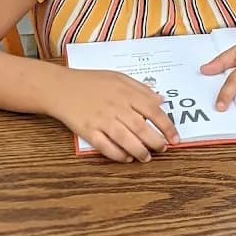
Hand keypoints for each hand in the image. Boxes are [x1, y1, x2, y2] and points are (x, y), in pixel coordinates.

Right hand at [52, 68, 179, 162]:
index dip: (167, 126)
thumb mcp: (118, 78)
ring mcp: (101, 119)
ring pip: (126, 139)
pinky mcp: (87, 130)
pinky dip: (117, 154)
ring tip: (146, 158)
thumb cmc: (90, 82)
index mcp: (125, 92)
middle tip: (162, 149)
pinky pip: (105, 146)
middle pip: (142, 128)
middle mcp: (115, 106)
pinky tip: (126, 157)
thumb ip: (140, 89)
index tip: (175, 137)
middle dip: (156, 142)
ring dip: (139, 151)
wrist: (60, 87)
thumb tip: (161, 100)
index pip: (153, 111)